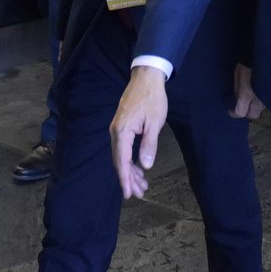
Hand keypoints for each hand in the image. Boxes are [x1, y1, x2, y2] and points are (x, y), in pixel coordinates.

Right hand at [111, 67, 167, 198]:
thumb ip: (149, 144)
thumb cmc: (152, 98)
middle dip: (129, 178)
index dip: (125, 179)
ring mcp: (118, 129)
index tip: (129, 194)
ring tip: (141, 185)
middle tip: (139, 193)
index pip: (122, 161)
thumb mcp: (155, 122)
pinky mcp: (123, 126)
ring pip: (122, 155)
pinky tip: (139, 168)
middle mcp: (115, 132)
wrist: (146, 77)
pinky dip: (131, 159)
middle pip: (120, 161)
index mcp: (122, 132)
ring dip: (131, 171)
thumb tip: (145, 165)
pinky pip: (124, 148)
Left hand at [229, 64, 263, 119]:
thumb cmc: (247, 62)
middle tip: (242, 105)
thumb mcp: (237, 74)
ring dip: (255, 106)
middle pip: (253, 115)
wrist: (262, 53)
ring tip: (251, 97)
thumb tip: (236, 99)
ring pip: (261, 108)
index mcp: (247, 94)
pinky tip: (258, 92)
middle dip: (247, 113)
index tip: (230, 110)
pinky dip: (262, 100)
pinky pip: (267, 101)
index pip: (240, 113)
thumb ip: (237, 89)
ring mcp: (267, 96)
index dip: (234, 113)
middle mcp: (258, 98)